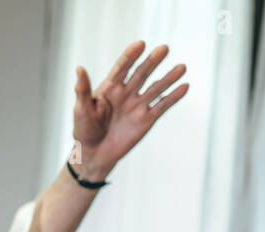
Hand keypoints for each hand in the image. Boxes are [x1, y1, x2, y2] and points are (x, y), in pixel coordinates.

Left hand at [72, 41, 188, 179]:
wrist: (94, 155)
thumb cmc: (84, 131)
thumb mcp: (81, 110)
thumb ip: (82, 90)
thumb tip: (79, 68)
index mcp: (110, 87)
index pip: (122, 68)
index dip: (130, 56)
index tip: (140, 44)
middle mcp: (126, 93)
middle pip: (142, 73)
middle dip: (152, 61)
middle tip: (164, 49)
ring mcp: (138, 105)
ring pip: (156, 88)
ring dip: (169, 77)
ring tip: (181, 67)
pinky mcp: (147, 119)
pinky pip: (162, 106)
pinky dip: (173, 97)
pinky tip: (185, 87)